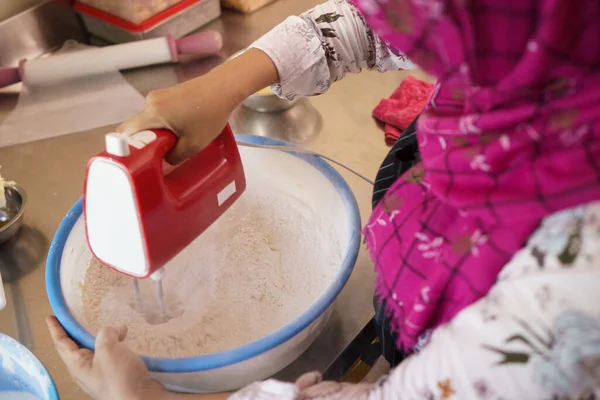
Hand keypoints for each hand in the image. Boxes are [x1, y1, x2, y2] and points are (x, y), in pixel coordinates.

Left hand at [47, 316, 166, 399]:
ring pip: (96, 349)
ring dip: (102, 336)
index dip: (56, 329)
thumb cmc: (118, 377)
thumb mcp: (108, 350)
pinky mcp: (116, 374)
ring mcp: (101, 373)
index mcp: (77, 365)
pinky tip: (126, 337)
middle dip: (77, 331)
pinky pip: (110, 354)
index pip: (62, 344)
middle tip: (78, 316)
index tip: (50, 317)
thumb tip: (115, 330)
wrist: (140, 399)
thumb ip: (106, 334)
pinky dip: (115, 343)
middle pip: (77, 346)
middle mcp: (86, 370)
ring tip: (113, 326)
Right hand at [117, 49, 278, 164]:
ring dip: (157, 132)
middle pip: (137, 126)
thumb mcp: (194, 145)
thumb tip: (164, 159)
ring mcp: (158, 95)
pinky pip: (157, 113)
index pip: (126, 131)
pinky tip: (181, 128)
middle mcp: (150, 101)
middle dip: (146, 141)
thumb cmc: (211, 115)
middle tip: (160, 153)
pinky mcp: (167, 93)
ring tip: (175, 141)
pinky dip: (164, 123)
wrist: (224, 88)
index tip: (135, 158)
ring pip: (149, 120)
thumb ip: (174, 156)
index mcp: (153, 113)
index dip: (126, 146)